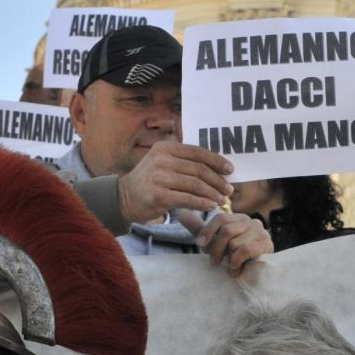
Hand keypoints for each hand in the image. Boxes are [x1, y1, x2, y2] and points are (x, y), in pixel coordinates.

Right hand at [116, 141, 233, 223]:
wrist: (125, 198)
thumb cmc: (151, 181)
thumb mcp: (164, 163)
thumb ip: (185, 162)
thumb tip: (217, 167)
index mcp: (165, 148)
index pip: (197, 152)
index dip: (216, 161)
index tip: (230, 170)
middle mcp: (161, 159)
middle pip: (199, 169)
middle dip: (218, 180)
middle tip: (229, 190)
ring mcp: (158, 177)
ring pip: (195, 185)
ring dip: (212, 194)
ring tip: (222, 200)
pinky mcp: (157, 195)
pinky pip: (187, 199)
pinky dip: (202, 203)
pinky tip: (211, 206)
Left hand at [179, 211, 272, 275]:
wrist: (252, 281)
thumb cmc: (232, 261)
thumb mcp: (213, 243)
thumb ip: (199, 229)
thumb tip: (180, 213)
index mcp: (240, 219)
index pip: (221, 217)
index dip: (208, 231)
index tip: (200, 245)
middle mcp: (253, 222)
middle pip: (227, 229)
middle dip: (216, 248)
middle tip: (214, 262)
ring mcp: (262, 233)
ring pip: (234, 242)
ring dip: (228, 259)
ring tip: (229, 267)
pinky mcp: (266, 245)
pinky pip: (243, 251)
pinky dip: (235, 264)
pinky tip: (236, 271)